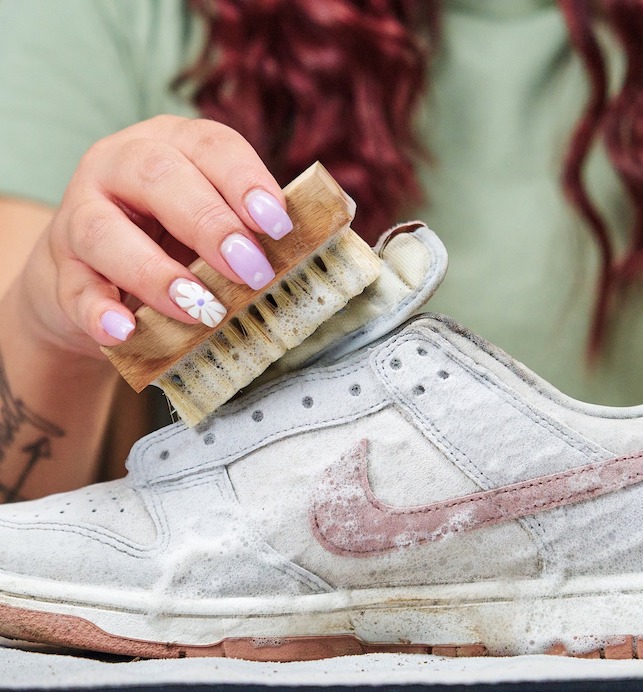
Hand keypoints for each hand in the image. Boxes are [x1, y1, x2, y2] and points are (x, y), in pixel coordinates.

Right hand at [14, 115, 292, 358]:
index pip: (210, 146)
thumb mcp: (209, 226)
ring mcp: (81, 216)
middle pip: (157, 176)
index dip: (246, 182)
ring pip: (104, 230)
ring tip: (202, 310)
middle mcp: (119, 168)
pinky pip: (74, 289)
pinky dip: (99, 312)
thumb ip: (251, 231)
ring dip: (157, 273)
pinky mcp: (61, 270)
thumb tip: (319, 250)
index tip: (279, 224)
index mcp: (172, 147)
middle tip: (252, 271)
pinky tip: (125, 331)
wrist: (93, 277)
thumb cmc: (172, 246)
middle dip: (210, 224)